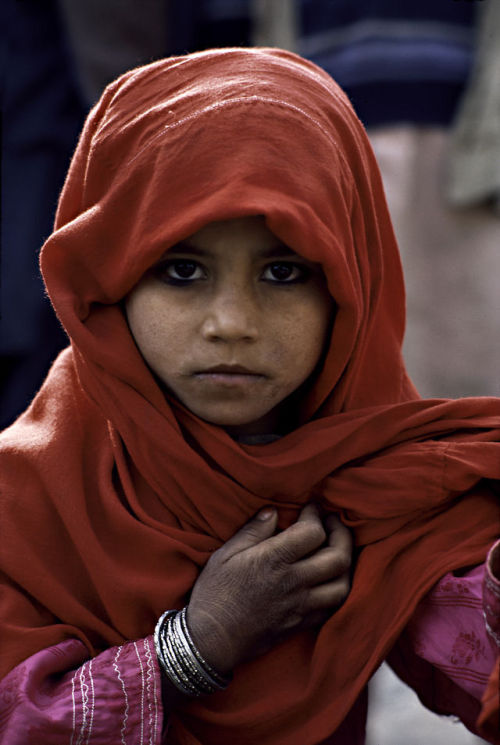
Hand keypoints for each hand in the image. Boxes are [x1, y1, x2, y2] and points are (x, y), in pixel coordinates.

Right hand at [186, 504, 351, 675]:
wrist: (211, 641)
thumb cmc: (214, 594)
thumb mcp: (225, 554)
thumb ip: (253, 530)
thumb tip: (273, 511)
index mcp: (273, 560)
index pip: (313, 533)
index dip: (315, 515)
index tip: (310, 508)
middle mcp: (293, 583)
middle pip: (337, 558)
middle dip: (341, 534)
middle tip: (332, 523)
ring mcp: (300, 606)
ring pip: (342, 585)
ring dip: (345, 564)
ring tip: (336, 550)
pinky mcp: (301, 624)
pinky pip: (332, 607)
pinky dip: (337, 589)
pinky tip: (328, 578)